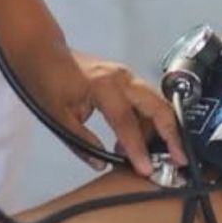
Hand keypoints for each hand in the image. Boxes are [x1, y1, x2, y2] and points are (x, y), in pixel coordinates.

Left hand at [21, 45, 185, 176]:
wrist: (43, 53)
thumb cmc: (47, 82)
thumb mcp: (58, 117)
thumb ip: (82, 143)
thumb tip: (102, 165)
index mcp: (104, 86)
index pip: (127, 122)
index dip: (138, 148)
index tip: (147, 169)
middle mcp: (122, 78)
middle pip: (157, 105)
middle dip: (170, 133)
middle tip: (178, 158)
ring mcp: (127, 75)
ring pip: (156, 102)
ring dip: (159, 128)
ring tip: (146, 155)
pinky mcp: (126, 78)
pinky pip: (146, 100)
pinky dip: (149, 120)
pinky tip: (134, 139)